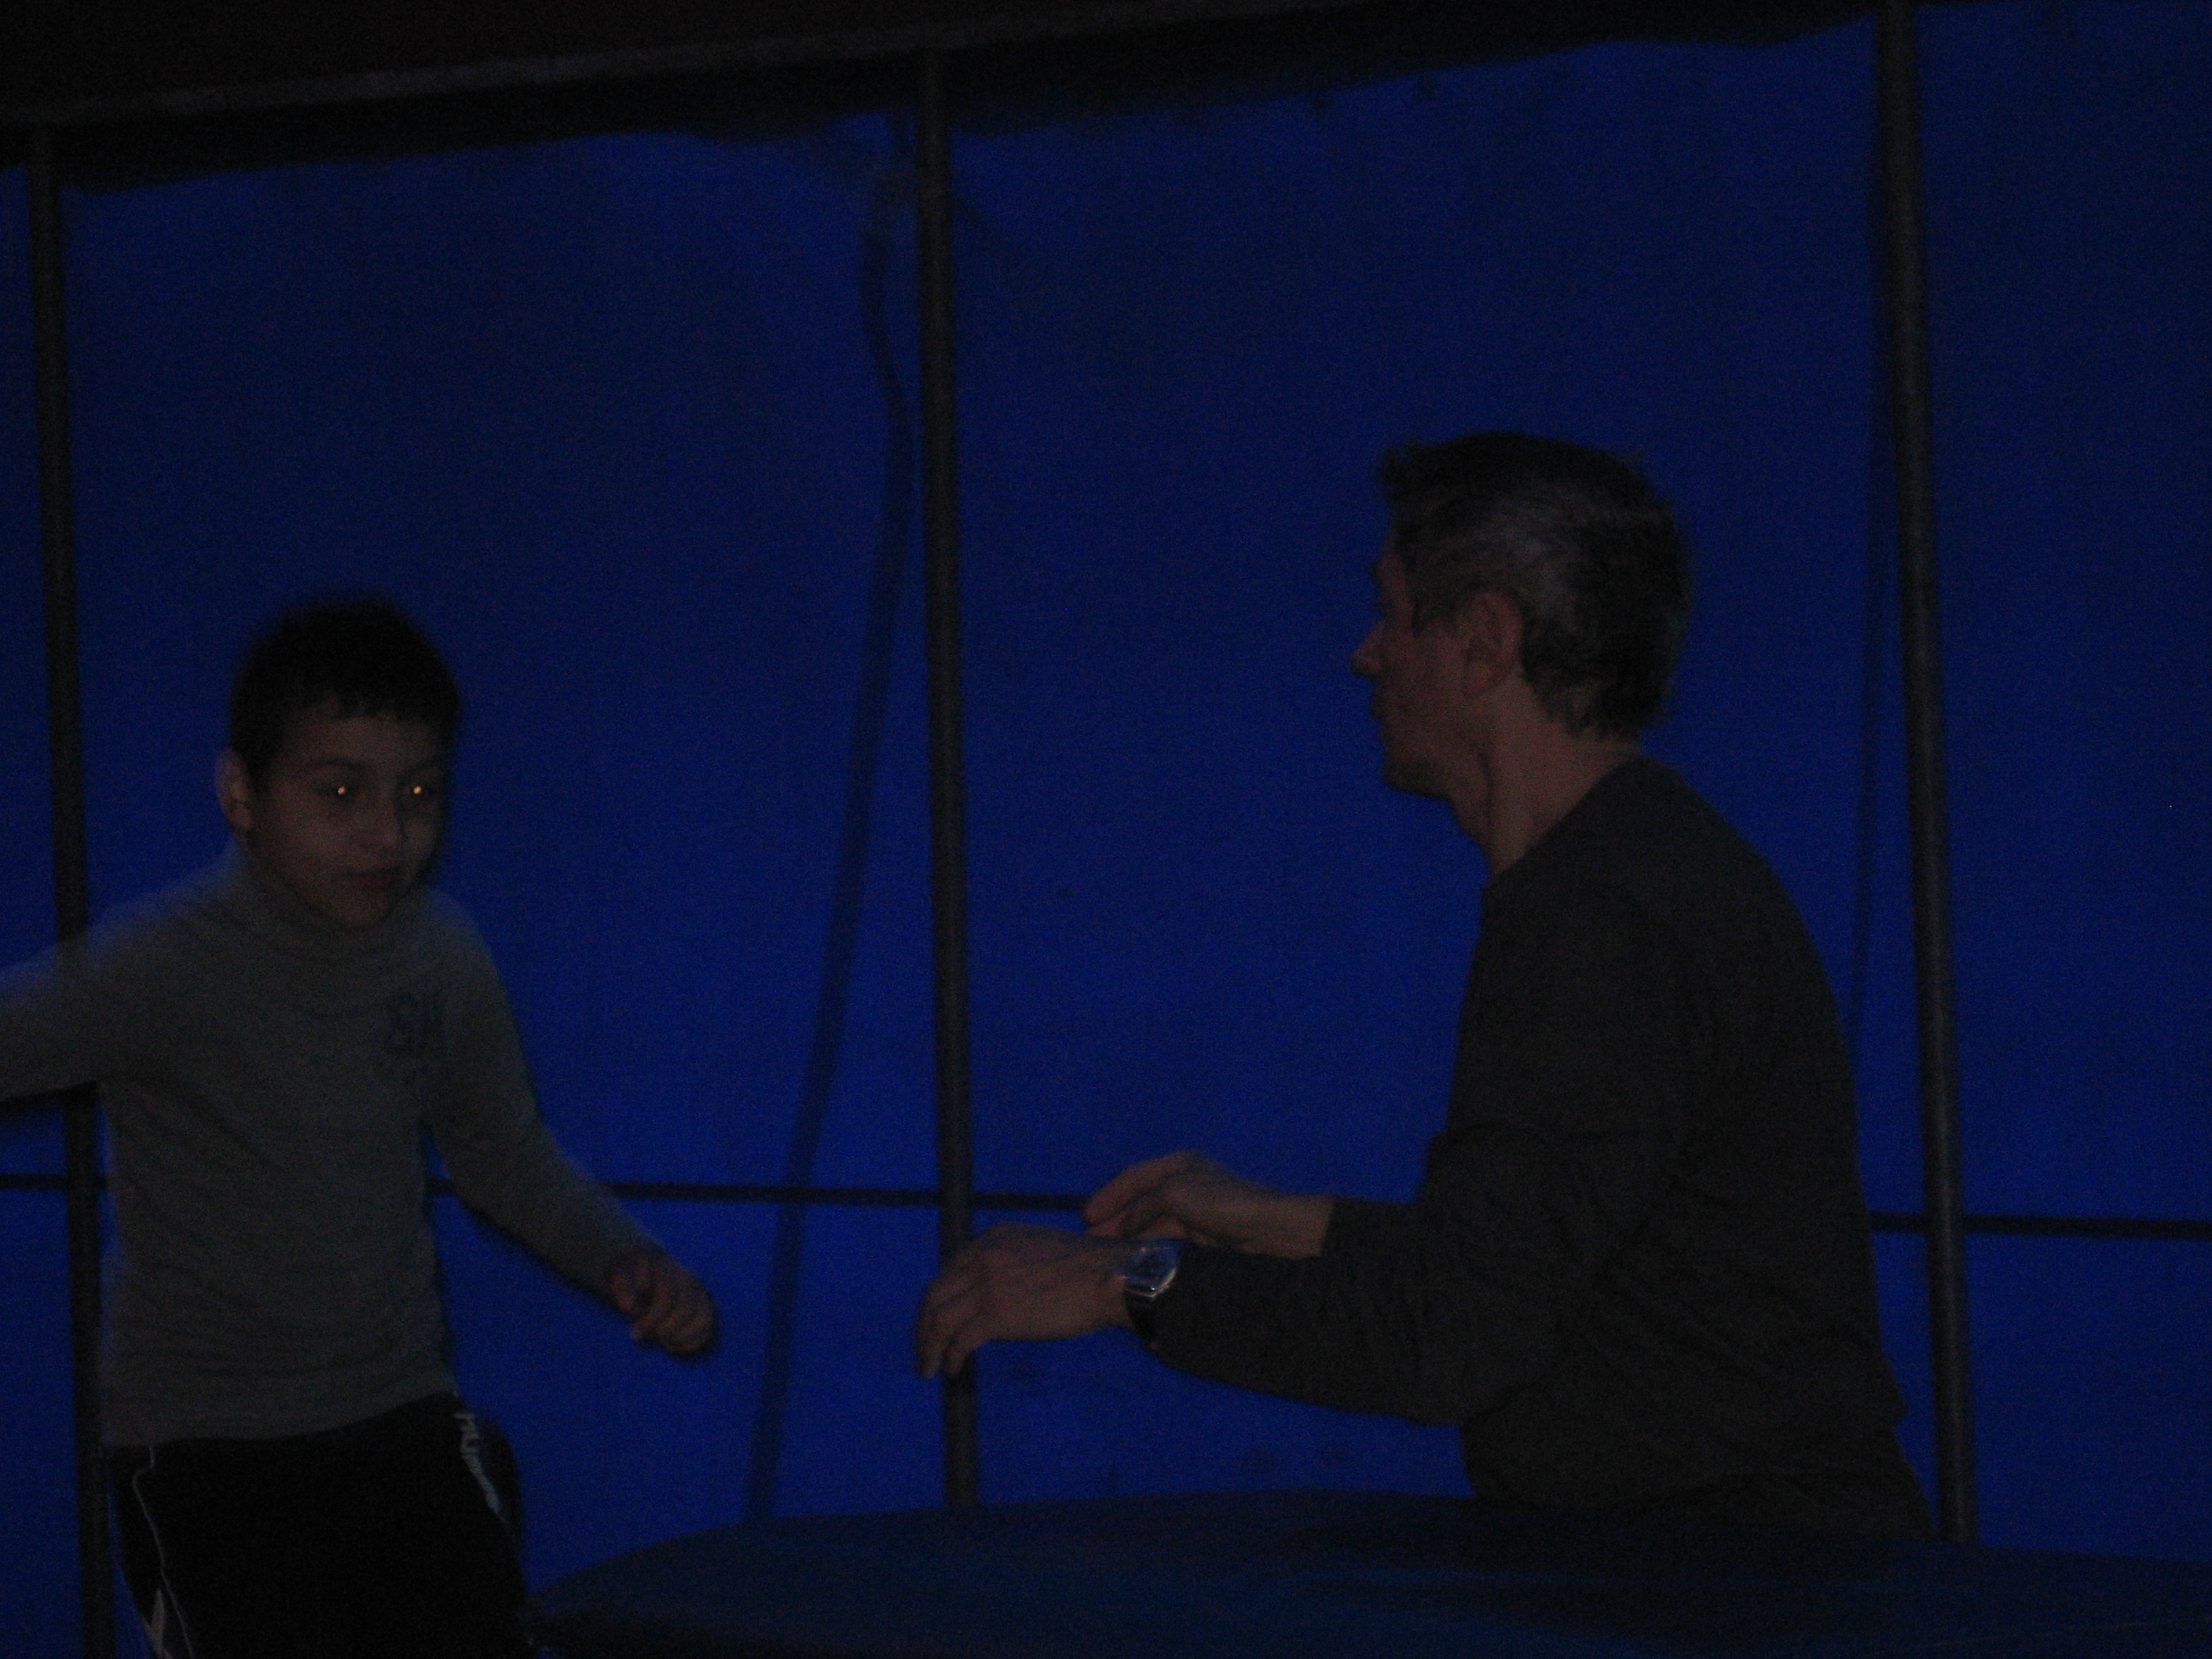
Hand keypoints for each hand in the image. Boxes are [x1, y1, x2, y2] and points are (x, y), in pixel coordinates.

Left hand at [608, 1247, 717, 1356]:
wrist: (648, 1269)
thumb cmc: (631, 1275)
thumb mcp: (619, 1274)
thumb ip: (620, 1287)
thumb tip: (627, 1307)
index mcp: (668, 1269)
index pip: (668, 1296)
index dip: (653, 1319)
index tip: (636, 1332)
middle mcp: (688, 1280)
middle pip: (686, 1309)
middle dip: (665, 1329)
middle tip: (648, 1336)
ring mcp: (700, 1294)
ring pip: (703, 1320)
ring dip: (681, 1337)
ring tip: (662, 1341)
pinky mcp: (705, 1308)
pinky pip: (707, 1329)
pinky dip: (691, 1342)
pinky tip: (672, 1345)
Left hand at [915, 1223, 1130, 1379]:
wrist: (1105, 1278)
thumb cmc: (1085, 1267)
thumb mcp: (1038, 1246)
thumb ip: (1011, 1259)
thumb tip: (998, 1287)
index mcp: (993, 1239)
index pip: (950, 1270)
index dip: (940, 1298)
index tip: (937, 1318)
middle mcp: (983, 1258)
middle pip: (935, 1294)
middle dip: (924, 1324)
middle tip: (923, 1346)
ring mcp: (987, 1286)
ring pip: (940, 1320)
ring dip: (930, 1346)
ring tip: (928, 1366)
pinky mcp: (996, 1314)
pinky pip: (960, 1340)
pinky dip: (950, 1357)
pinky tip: (952, 1369)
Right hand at [1084, 1150, 1331, 1258]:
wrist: (1268, 1230)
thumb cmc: (1220, 1202)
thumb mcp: (1174, 1194)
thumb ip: (1144, 1206)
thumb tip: (1126, 1225)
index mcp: (1180, 1165)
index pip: (1135, 1177)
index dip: (1109, 1195)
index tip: (1086, 1217)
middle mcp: (1187, 1184)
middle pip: (1142, 1201)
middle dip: (1116, 1219)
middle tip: (1089, 1241)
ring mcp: (1196, 1211)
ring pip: (1154, 1223)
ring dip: (1130, 1235)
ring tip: (1106, 1253)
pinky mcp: (1205, 1237)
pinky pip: (1168, 1239)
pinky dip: (1149, 1246)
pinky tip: (1135, 1259)